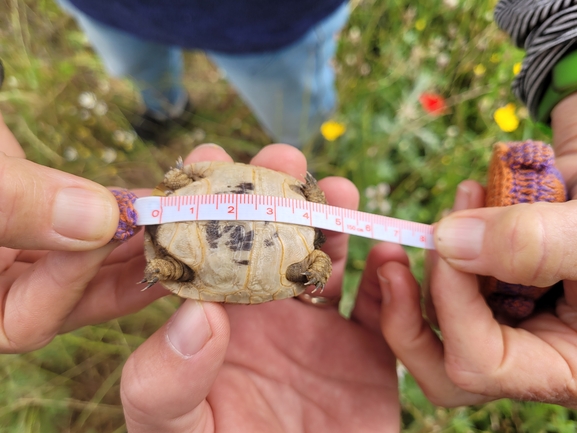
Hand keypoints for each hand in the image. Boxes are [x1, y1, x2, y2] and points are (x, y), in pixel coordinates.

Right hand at [0, 112, 165, 351]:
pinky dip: (110, 210)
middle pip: (67, 298)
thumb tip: (98, 219)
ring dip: (128, 238)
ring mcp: (12, 253)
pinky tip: (146, 196)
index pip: (23, 322)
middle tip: (174, 239)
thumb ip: (8, 205)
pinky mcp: (29, 216)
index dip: (67, 281)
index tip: (103, 228)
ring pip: (80, 262)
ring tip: (172, 217)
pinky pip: (78, 225)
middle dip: (122, 267)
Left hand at [120, 144, 401, 431]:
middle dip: (276, 192)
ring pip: (326, 259)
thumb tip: (196, 314)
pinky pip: (381, 306)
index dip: (203, 202)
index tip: (205, 160)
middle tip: (281, 158)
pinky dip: (388, 280)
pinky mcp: (364, 350)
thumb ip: (165, 383)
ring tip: (338, 193)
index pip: (203, 250)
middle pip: (269, 239)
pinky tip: (387, 256)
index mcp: (212, 322)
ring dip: (333, 222)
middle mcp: (264, 315)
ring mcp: (316, 328)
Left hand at [379, 92, 576, 407]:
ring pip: (440, 313)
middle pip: (442, 361)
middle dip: (409, 307)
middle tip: (398, 251)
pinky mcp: (502, 282)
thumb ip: (536, 245)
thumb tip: (448, 241)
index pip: (480, 362)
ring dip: (436, 255)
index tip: (448, 239)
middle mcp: (531, 351)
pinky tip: (473, 191)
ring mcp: (513, 316)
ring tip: (465, 193)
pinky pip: (457, 273)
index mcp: (563, 366)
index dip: (452, 304)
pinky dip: (454, 233)